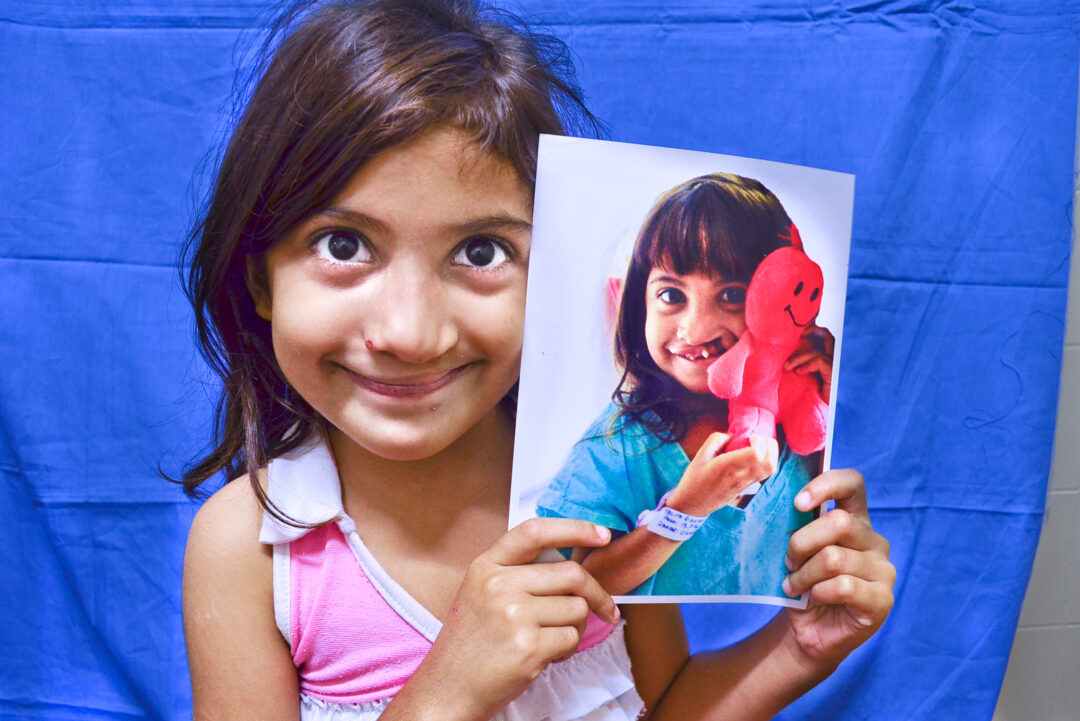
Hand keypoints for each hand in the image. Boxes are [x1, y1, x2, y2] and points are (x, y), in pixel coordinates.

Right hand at [400, 518, 618, 720]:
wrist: (448, 689)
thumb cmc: (471, 643)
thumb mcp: (480, 593)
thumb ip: (517, 573)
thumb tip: (572, 565)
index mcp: (486, 566)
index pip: (535, 532)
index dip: (574, 528)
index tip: (602, 533)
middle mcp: (499, 585)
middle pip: (571, 573)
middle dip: (596, 593)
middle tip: (606, 608)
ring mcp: (514, 615)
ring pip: (577, 608)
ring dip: (574, 627)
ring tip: (549, 638)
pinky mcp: (529, 646)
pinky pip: (572, 638)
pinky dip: (566, 650)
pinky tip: (543, 655)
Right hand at [665, 433, 778, 516]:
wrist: (694, 504)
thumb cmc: (695, 479)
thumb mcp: (699, 455)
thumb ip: (716, 440)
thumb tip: (731, 435)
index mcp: (728, 466)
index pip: (756, 455)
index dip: (759, 442)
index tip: (749, 437)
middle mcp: (740, 476)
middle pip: (769, 462)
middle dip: (770, 446)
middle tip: (757, 439)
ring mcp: (746, 483)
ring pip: (771, 469)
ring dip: (770, 453)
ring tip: (758, 446)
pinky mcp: (748, 486)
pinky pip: (765, 473)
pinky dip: (767, 461)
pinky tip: (755, 455)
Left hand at [779, 469, 894, 670]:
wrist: (808, 631)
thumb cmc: (802, 585)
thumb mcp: (797, 552)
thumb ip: (798, 526)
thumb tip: (786, 504)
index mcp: (854, 520)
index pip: (852, 484)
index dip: (826, 485)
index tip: (798, 503)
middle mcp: (873, 541)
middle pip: (838, 523)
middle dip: (801, 543)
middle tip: (788, 562)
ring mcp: (883, 570)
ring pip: (834, 558)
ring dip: (804, 574)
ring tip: (794, 585)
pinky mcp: (882, 599)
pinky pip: (842, 586)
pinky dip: (818, 593)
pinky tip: (813, 599)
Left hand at [785, 325, 833, 402]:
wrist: (821, 413)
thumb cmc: (811, 396)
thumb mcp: (802, 377)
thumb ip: (798, 364)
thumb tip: (781, 358)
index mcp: (827, 356)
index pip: (824, 336)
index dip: (812, 328)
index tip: (795, 331)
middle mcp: (833, 358)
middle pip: (826, 334)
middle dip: (810, 329)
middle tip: (793, 336)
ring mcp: (835, 365)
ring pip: (817, 350)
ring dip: (799, 356)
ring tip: (787, 366)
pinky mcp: (834, 373)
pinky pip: (819, 360)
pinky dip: (807, 364)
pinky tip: (799, 372)